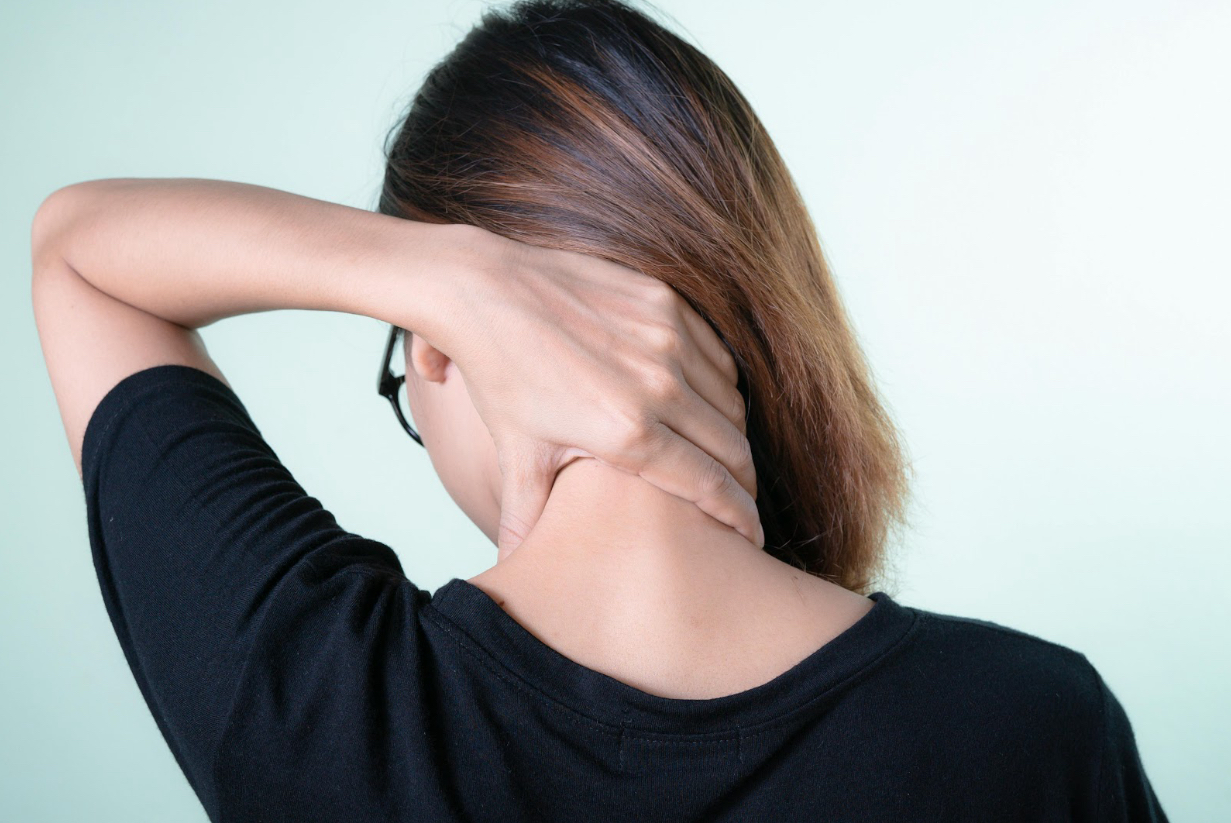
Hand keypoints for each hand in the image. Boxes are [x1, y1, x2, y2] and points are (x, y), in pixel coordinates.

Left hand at [426, 224, 761, 556]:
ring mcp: (666, 337)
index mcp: (627, 432)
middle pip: (732, 449)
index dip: (739, 517)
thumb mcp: (517, 455)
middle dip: (742, 484)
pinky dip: (719, 386)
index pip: (710, 486)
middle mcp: (658, 384)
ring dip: (731, 435)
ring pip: (730, 402)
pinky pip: (717, 357)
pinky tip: (704, 403)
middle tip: (738, 502)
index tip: (751, 537)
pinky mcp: (666, 302)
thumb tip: (510, 573)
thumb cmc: (501, 377)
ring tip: (720, 457)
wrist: (485, 290)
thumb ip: (526, 518)